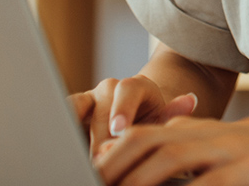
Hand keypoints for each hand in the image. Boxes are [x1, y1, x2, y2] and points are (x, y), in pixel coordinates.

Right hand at [68, 75, 198, 154]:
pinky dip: (60, 134)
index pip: (127, 90)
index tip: (120, 131)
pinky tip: (61, 152)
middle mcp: (107, 90)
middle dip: (100, 138)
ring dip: (74, 134)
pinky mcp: (68, 113)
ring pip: (72, 111)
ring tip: (77, 157)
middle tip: (102, 161)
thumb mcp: (165, 120)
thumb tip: (190, 100)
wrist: (136, 119)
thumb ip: (173, 114)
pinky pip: (59, 118)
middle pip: (99, 110)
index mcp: (135, 87)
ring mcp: (86, 101)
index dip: (123, 109)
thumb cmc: (153, 122)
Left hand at [93, 116, 248, 185]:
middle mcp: (211, 137)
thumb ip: (191, 158)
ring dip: (138, 181)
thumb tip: (147, 170)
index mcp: (202, 132)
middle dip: (113, 169)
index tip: (88, 172)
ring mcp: (231, 154)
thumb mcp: (229, 153)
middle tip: (91, 184)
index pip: (142, 135)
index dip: (110, 155)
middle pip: (147, 144)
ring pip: (169, 162)